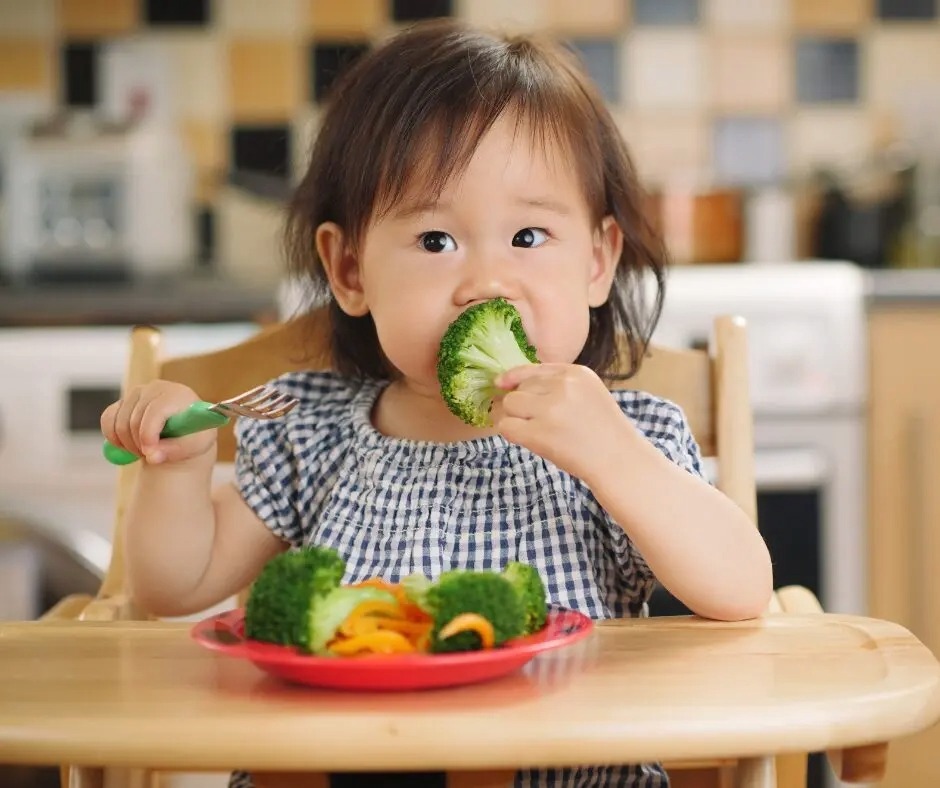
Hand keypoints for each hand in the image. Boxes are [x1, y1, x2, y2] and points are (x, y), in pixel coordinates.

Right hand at [100, 381, 215, 464]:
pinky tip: (128, 445)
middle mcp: (155, 388)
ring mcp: (137, 393)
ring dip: (128, 444)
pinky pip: (107, 420)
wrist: (184, 429)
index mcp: (177, 394)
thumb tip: (152, 456)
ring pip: (119, 422)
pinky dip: (113, 437)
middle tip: (150, 455)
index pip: (155, 411)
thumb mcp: (195, 446)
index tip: (149, 453)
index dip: (148, 434)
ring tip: (145, 450)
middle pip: (134, 420)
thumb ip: (175, 451)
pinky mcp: (123, 401)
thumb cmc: (193, 435)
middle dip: (139, 444)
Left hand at [493, 363, 636, 483]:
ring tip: (535, 431)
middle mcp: (563, 386)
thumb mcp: (589, 394)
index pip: (533, 369)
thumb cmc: (604, 432)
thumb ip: (559, 385)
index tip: (502, 384)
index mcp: (576, 373)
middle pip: (519, 387)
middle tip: (538, 422)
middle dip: (522, 404)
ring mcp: (550, 409)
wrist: (620, 461)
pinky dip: (510, 433)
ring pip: (510, 404)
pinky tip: (527, 440)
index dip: (515, 377)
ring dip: (515, 417)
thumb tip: (512, 384)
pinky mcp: (539, 433)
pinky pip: (506, 426)